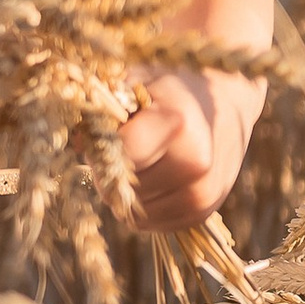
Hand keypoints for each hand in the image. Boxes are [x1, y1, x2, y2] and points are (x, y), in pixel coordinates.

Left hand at [118, 61, 265, 231]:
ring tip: (137, 162)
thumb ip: (105, 105)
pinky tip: (150, 178)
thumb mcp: (139, 80)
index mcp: (179, 123)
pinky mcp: (203, 213)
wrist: (226, 107)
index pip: (121, 152)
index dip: (101, 146)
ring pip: (133, 210)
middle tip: (117, 149)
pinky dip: (141, 205)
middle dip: (108, 171)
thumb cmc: (174, 89)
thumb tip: (77, 141)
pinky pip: (151, 223)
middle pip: (123, 186)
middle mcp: (195, 163)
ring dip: (123, 192)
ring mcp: (202, 192)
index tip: (102, 133)